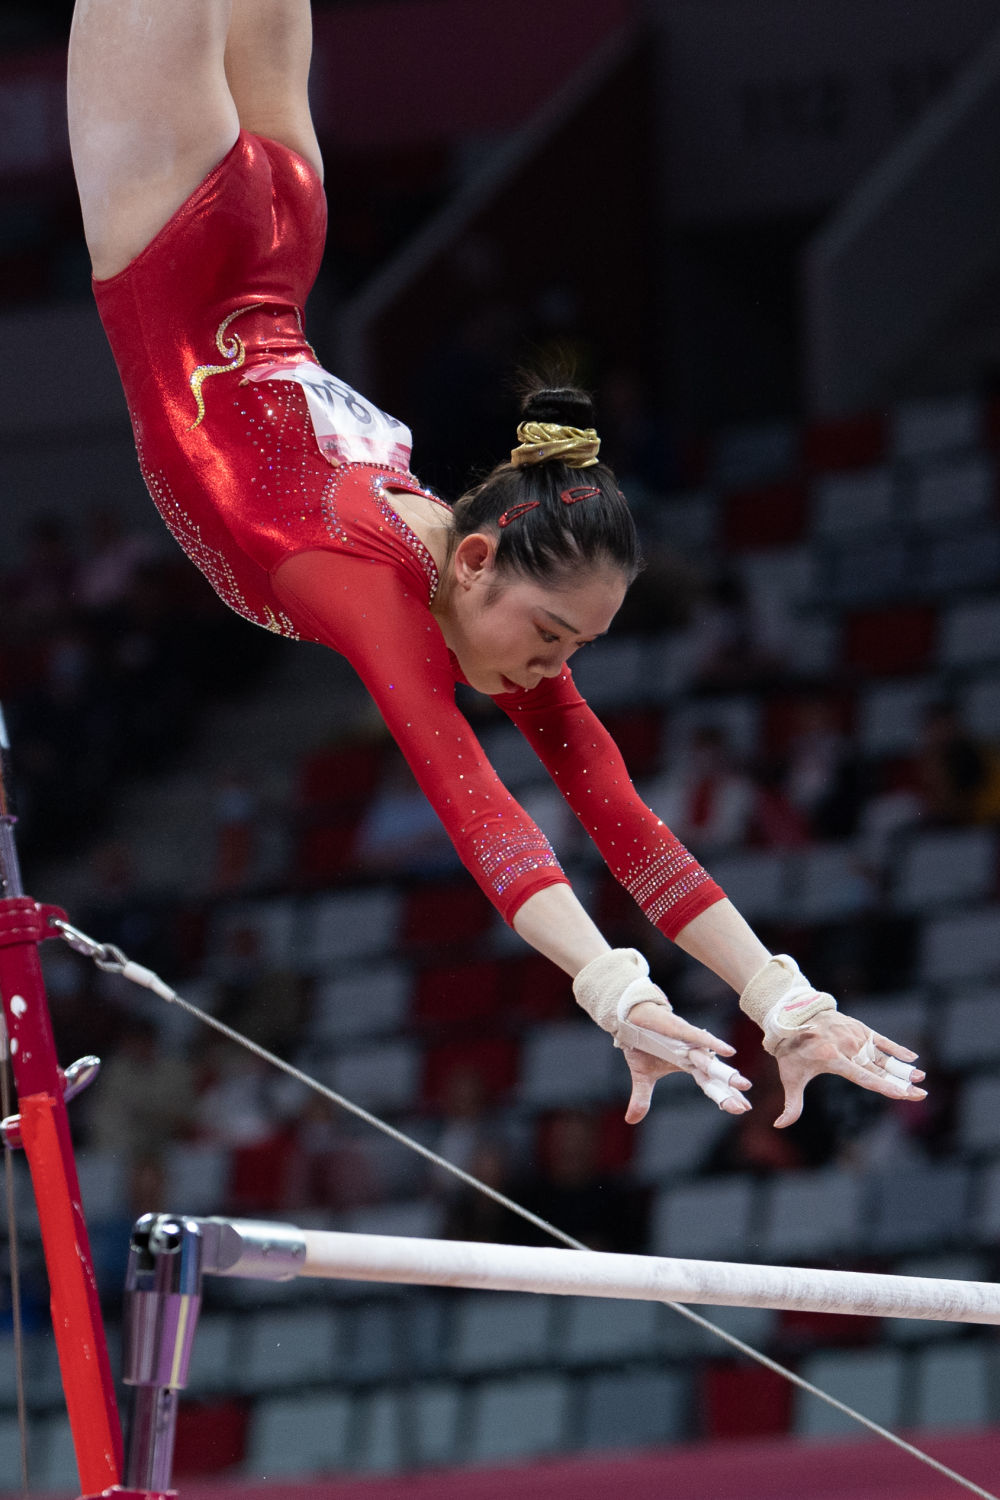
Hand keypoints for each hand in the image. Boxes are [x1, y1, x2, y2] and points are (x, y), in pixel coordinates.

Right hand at [619, 1000, 751, 1123]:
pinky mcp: (679, 1029)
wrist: (630, 1016)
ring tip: (744, 1084)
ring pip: (709, 1059)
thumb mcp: (642, 1075)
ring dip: (725, 1072)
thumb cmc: (641, 1042)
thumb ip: (642, 1097)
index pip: (709, 1083)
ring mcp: (688, 1042)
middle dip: (729, 1091)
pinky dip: (712, 1043)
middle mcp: (692, 1054)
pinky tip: (728, 1051)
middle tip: (745, 1107)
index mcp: (687, 1065)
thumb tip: (631, 1120)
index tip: (742, 1109)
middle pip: (714, 1075)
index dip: (723, 1096)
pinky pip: (698, 1037)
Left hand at [769, 1010, 925, 1127]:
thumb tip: (779, 1126)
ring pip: (882, 1056)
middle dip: (900, 1082)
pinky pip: (881, 1039)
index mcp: (832, 1059)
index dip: (884, 1086)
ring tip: (921, 1078)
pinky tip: (912, 1057)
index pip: (863, 1077)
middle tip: (921, 1094)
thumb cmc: (792, 1051)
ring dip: (902, 1067)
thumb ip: (791, 1104)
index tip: (901, 1094)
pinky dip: (896, 1048)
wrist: (793, 1015)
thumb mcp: (790, 1077)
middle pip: (878, 1069)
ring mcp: (854, 1036)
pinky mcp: (858, 1028)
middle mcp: (847, 1047)